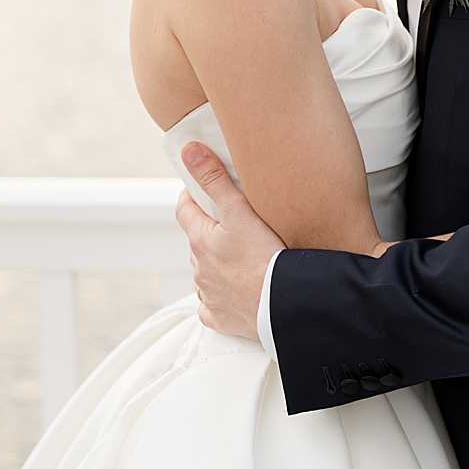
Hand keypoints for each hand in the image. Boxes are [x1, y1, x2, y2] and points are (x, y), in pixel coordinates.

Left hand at [174, 141, 284, 339]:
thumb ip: (215, 179)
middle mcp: (200, 269)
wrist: (283, 304)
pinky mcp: (222, 317)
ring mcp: (210, 295)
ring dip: (216, 265)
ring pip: (206, 274)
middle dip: (208, 232)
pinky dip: (221, 299)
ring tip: (240, 259)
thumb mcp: (240, 211)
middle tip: (231, 224)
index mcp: (201, 241)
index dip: (190, 196)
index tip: (199, 189)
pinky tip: (235, 294)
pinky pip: (214, 307)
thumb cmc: (264, 258)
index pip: (184, 210)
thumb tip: (190, 151)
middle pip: (197, 243)